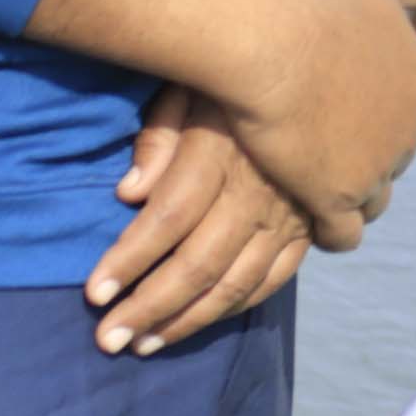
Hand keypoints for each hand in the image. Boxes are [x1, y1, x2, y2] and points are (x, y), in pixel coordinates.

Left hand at [88, 84, 313, 353]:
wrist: (322, 70)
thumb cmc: (239, 76)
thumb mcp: (192, 84)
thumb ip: (159, 136)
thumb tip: (129, 192)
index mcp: (223, 152)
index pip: (168, 219)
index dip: (128, 259)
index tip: (93, 292)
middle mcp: (259, 191)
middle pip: (198, 264)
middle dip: (148, 307)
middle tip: (106, 340)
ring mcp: (290, 214)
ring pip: (236, 283)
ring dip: (187, 320)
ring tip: (144, 344)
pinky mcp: (309, 225)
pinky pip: (273, 279)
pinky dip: (234, 307)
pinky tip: (199, 321)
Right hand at [215, 0, 415, 245]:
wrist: (270, 37)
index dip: (406, 122)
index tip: (375, 119)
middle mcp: (408, 132)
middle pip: (399, 159)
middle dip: (375, 156)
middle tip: (336, 151)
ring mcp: (375, 169)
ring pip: (374, 199)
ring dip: (355, 195)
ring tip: (321, 190)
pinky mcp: (335, 197)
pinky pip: (343, 234)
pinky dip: (332, 233)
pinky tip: (310, 222)